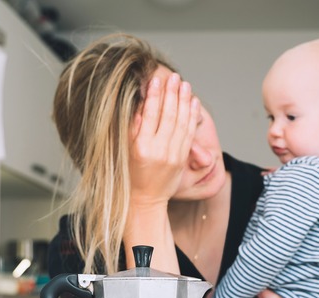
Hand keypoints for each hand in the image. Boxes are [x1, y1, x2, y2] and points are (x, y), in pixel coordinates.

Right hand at [129, 72, 199, 208]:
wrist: (145, 199)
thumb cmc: (131, 173)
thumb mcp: (126, 151)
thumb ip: (133, 130)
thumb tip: (140, 108)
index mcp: (141, 146)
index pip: (150, 115)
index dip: (155, 95)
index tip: (157, 80)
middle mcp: (158, 150)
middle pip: (169, 116)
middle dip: (173, 94)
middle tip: (175, 77)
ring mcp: (172, 155)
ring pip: (181, 123)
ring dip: (184, 102)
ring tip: (185, 85)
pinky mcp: (181, 159)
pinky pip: (189, 134)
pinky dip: (192, 117)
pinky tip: (193, 103)